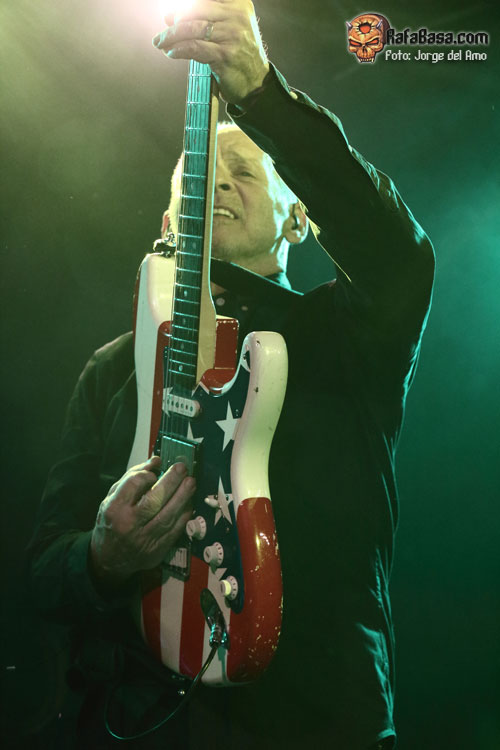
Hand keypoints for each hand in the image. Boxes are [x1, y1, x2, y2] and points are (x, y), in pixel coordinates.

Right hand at [89, 456, 194, 590]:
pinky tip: (188, 502)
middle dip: (172, 481)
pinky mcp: (157, 550)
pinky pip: (175, 529)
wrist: (109, 559)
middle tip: (182, 469)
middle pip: (155, 500)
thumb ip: (132, 478)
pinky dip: (184, 514)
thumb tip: (155, 462)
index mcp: (114, 509)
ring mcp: (144, 539)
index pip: (134, 485)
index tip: (155, 471)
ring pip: (168, 515)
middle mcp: (128, 524)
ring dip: (183, 496)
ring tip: (191, 482)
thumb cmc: (112, 523)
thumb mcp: (112, 498)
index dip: (148, 474)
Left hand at [153, 0, 268, 103]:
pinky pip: (195, 48)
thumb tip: (170, 16)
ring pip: (193, 28)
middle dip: (175, 19)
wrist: (256, 82)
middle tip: (164, 30)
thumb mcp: (229, 28)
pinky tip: (171, 52)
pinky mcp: (224, 56)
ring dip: (171, 36)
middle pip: (196, 9)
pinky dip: (178, 49)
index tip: (172, 13)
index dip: (186, 4)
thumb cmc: (238, 53)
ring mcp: (232, 36)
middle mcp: (237, 16)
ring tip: (160, 42)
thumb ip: (205, 18)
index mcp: (238, 3)